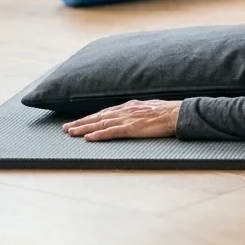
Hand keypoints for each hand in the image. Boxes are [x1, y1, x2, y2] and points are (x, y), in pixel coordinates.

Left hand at [63, 99, 180, 140]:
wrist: (178, 113)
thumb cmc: (168, 112)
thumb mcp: (150, 107)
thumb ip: (138, 111)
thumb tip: (131, 115)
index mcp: (130, 106)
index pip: (105, 112)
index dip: (90, 117)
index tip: (79, 121)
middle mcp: (126, 110)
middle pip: (98, 117)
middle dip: (81, 122)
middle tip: (66, 128)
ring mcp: (128, 119)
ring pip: (101, 123)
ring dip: (84, 128)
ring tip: (71, 133)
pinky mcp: (132, 128)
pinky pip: (111, 132)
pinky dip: (99, 134)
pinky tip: (88, 138)